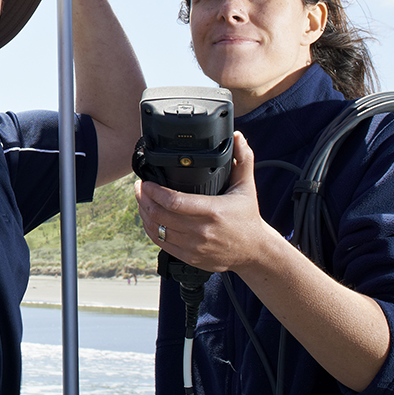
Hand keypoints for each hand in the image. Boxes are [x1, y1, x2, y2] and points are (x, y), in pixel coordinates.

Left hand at [135, 130, 276, 272]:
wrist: (254, 252)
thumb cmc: (247, 217)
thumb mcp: (246, 187)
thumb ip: (243, 159)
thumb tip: (237, 136)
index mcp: (212, 211)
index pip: (173, 201)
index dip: (153, 191)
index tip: (145, 182)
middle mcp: (201, 230)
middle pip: (160, 215)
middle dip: (144, 199)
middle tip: (139, 187)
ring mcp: (194, 246)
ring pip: (157, 230)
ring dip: (144, 213)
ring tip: (142, 201)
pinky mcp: (189, 257)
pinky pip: (161, 243)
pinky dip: (151, 229)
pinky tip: (149, 218)